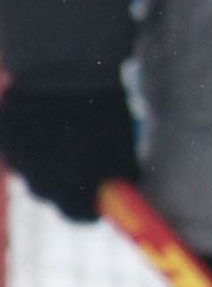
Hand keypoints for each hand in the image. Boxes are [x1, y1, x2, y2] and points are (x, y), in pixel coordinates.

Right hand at [0, 79, 136, 223]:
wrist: (64, 71)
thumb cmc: (102, 111)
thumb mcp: (123, 146)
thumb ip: (121, 175)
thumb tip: (125, 186)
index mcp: (70, 192)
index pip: (80, 215)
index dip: (92, 207)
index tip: (101, 195)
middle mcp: (38, 184)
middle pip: (52, 194)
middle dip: (67, 182)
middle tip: (82, 158)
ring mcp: (16, 161)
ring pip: (31, 170)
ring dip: (44, 159)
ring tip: (61, 130)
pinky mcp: (3, 138)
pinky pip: (17, 146)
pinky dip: (28, 137)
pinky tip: (42, 116)